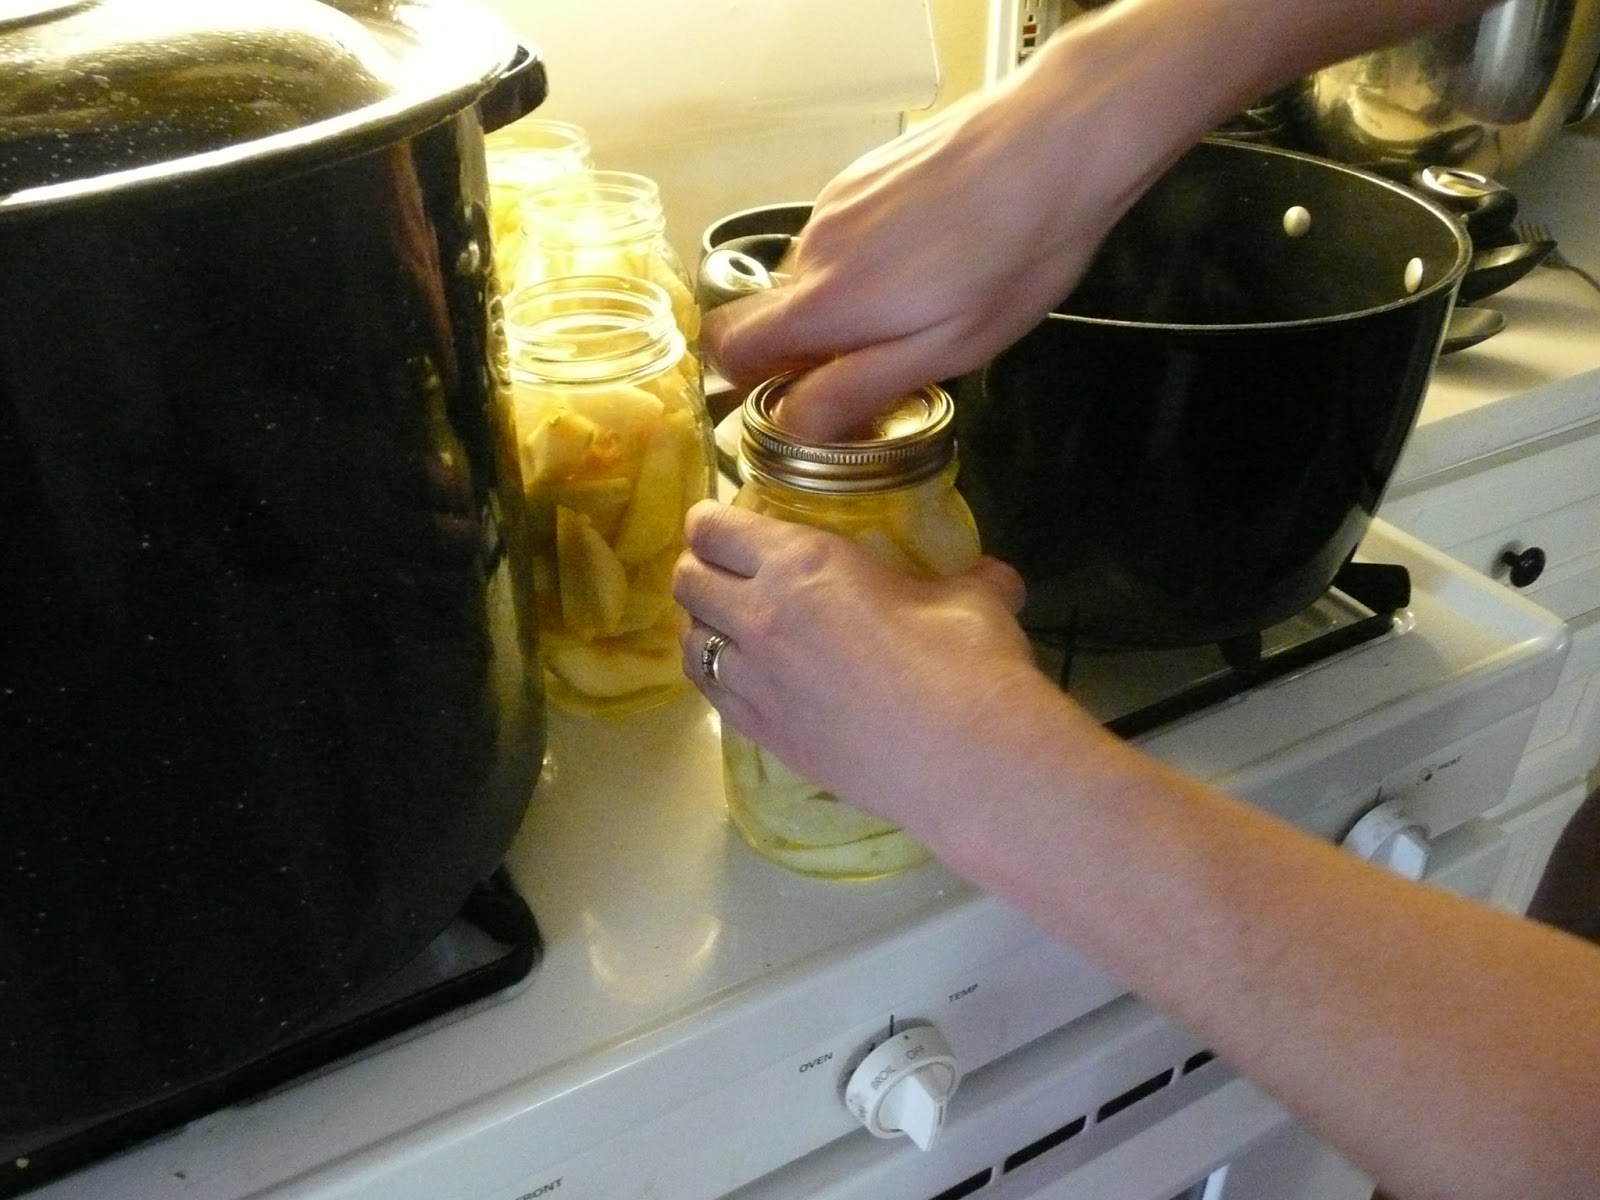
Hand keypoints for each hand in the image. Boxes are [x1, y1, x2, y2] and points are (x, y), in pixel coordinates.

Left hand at [673, 500, 1043, 831]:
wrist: (965, 759)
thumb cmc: (967, 661)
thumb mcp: (972, 598)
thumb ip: (969, 579)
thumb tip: (994, 579)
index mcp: (802, 563)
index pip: (718, 530)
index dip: (710, 521)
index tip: (718, 521)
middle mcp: (761, 617)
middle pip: (689, 581)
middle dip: (699, 567)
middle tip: (722, 568)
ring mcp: (756, 682)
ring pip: (690, 642)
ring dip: (700, 625)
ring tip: (724, 624)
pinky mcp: (764, 735)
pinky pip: (712, 694)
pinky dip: (716, 676)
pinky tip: (738, 676)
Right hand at [702, 82, 1121, 442]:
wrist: (1054, 140)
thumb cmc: (1014, 255)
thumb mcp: (946, 350)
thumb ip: (857, 389)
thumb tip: (793, 424)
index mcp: (824, 301)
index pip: (730, 347)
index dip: (747, 380)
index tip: (792, 397)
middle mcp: (813, 247)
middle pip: (778, 313)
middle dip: (816, 347)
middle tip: (887, 358)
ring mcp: (835, 203)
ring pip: (816, 274)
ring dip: (849, 301)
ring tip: (924, 302)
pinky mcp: (863, 172)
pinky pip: (844, 234)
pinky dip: (870, 258)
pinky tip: (932, 253)